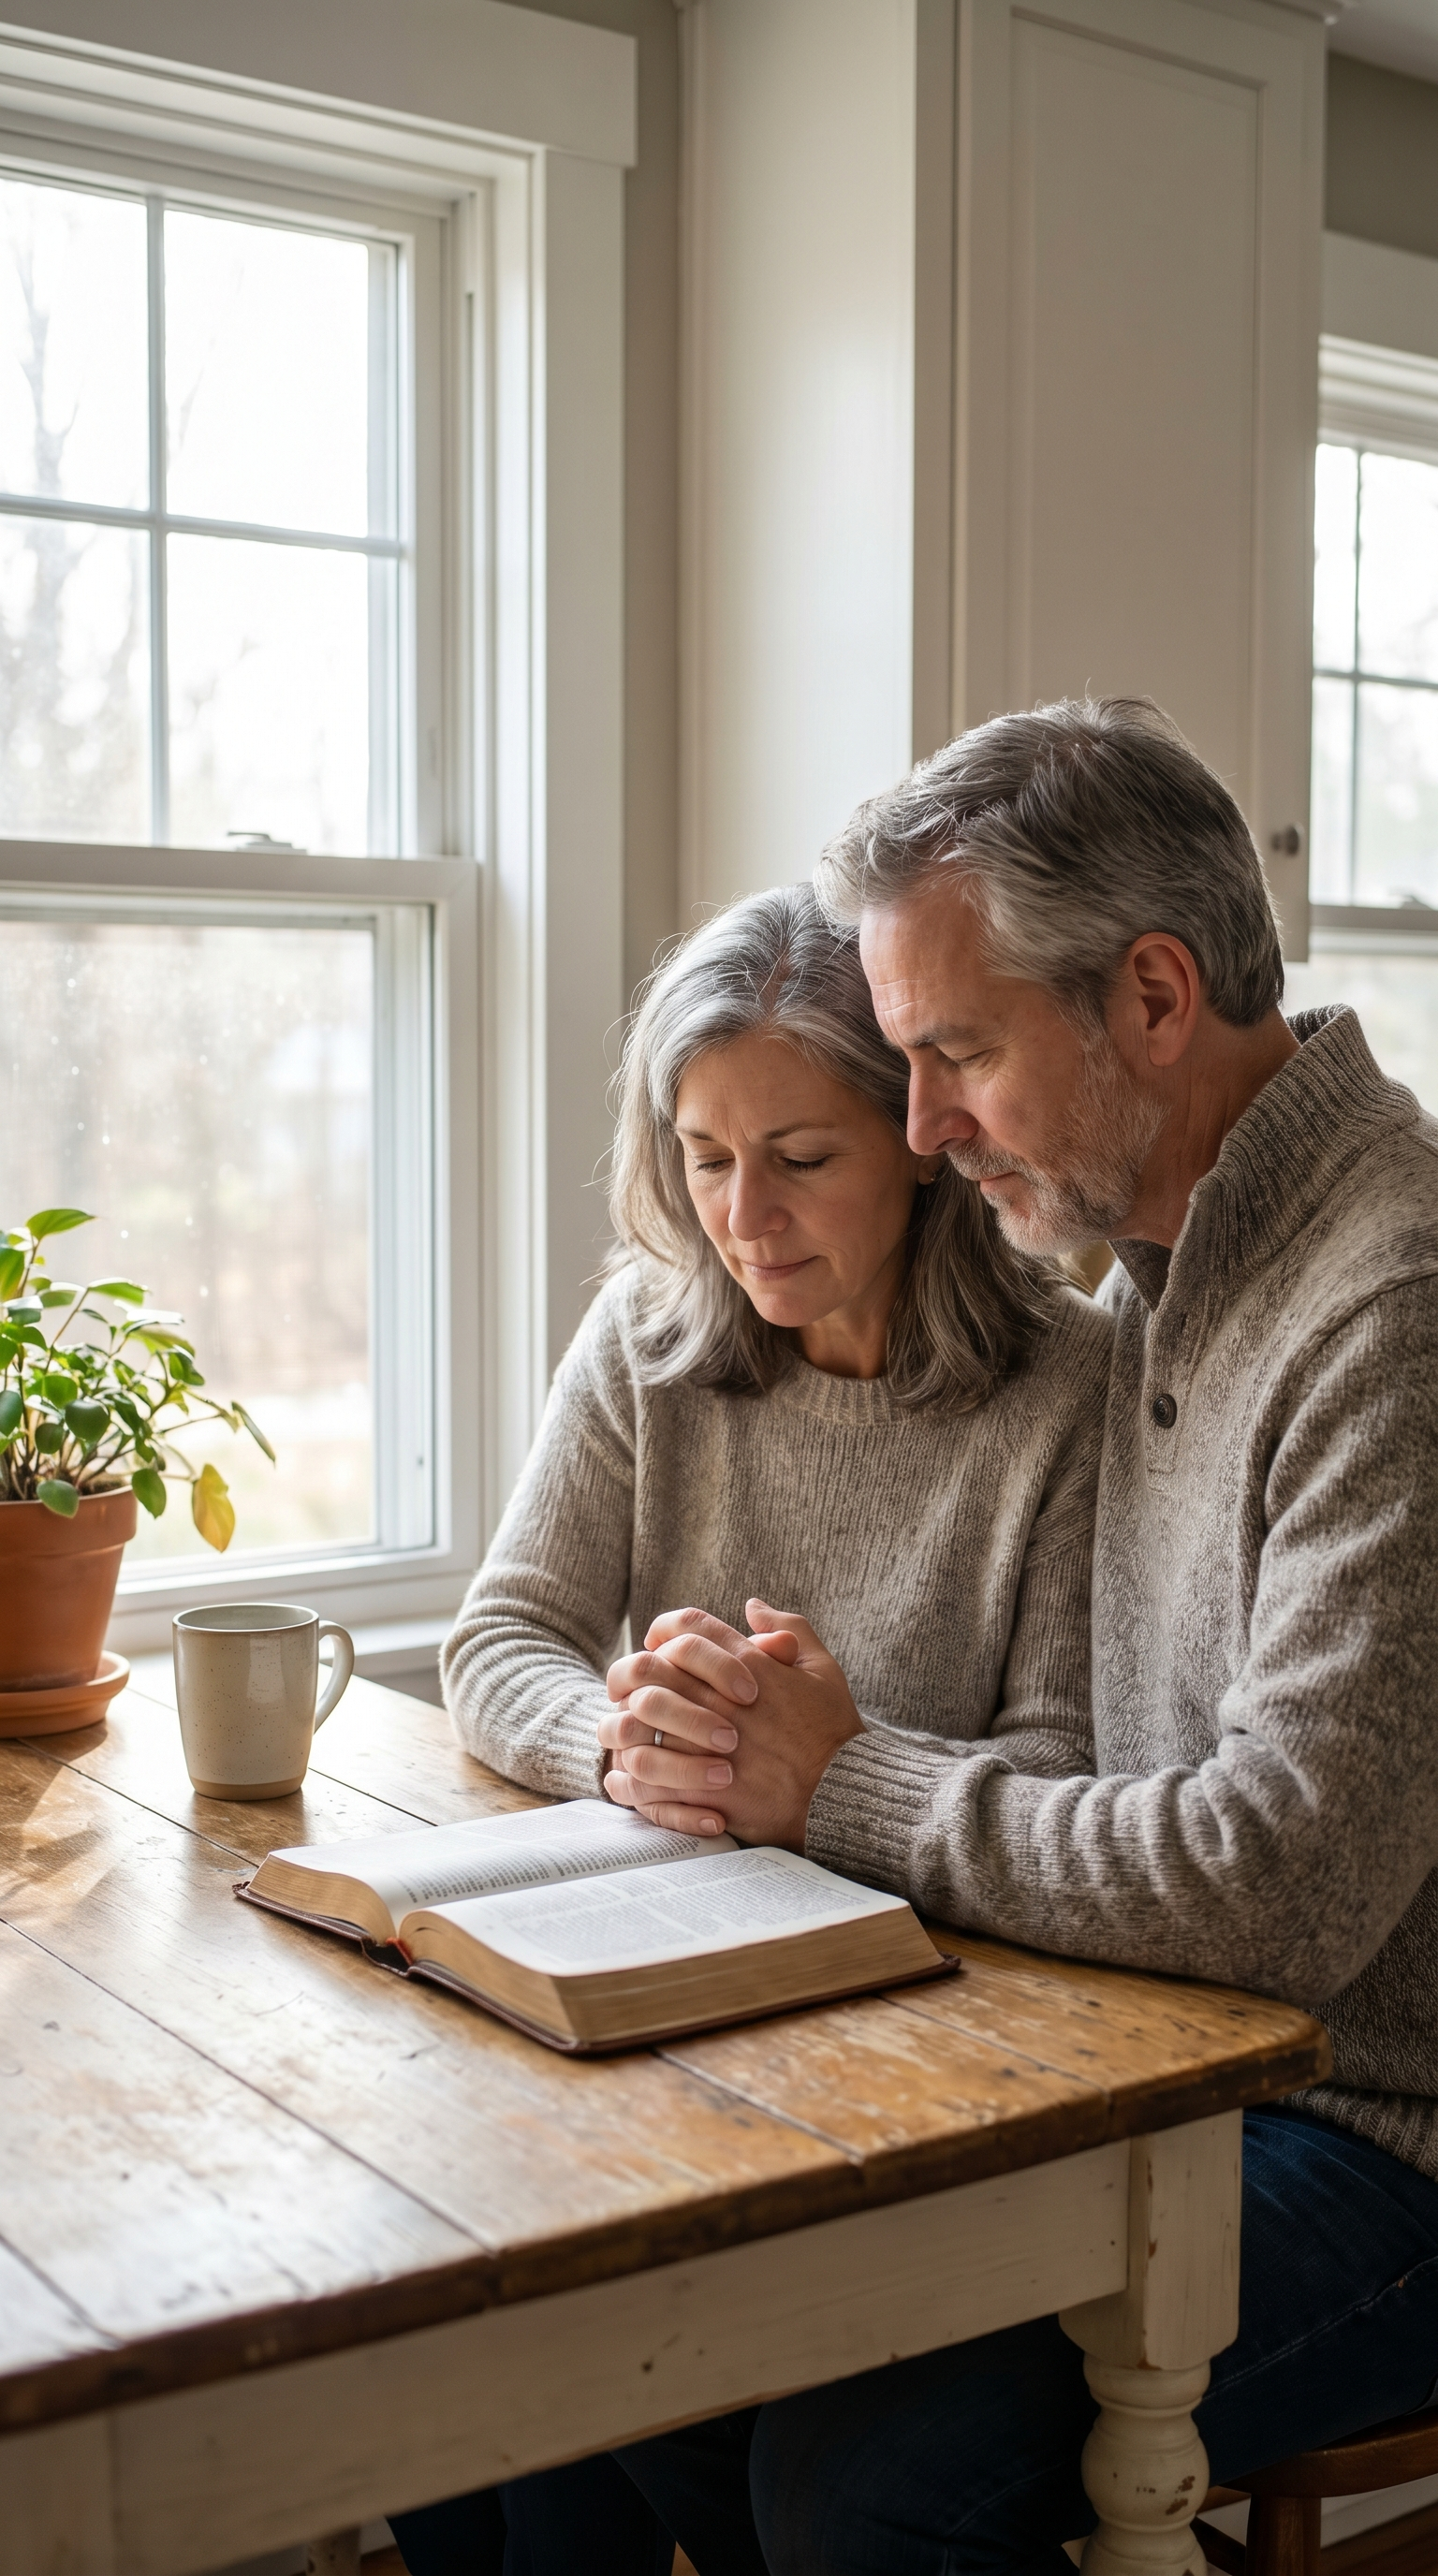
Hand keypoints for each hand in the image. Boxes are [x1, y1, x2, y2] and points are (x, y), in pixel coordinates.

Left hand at [601, 1600, 862, 1847]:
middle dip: (638, 1672)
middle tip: (636, 1685)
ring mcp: (710, 1742)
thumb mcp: (822, 1669)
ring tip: (634, 1727)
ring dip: (632, 1719)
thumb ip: (789, 1630)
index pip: (686, 1626)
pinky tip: (639, 1769)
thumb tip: (753, 1607)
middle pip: (653, 1667)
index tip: (659, 1643)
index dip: (664, 1629)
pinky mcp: (705, 1786)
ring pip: (643, 1717)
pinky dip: (637, 1767)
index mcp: (748, 1665)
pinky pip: (651, 1772)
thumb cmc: (835, 1732)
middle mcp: (722, 1698)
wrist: (843, 1794)